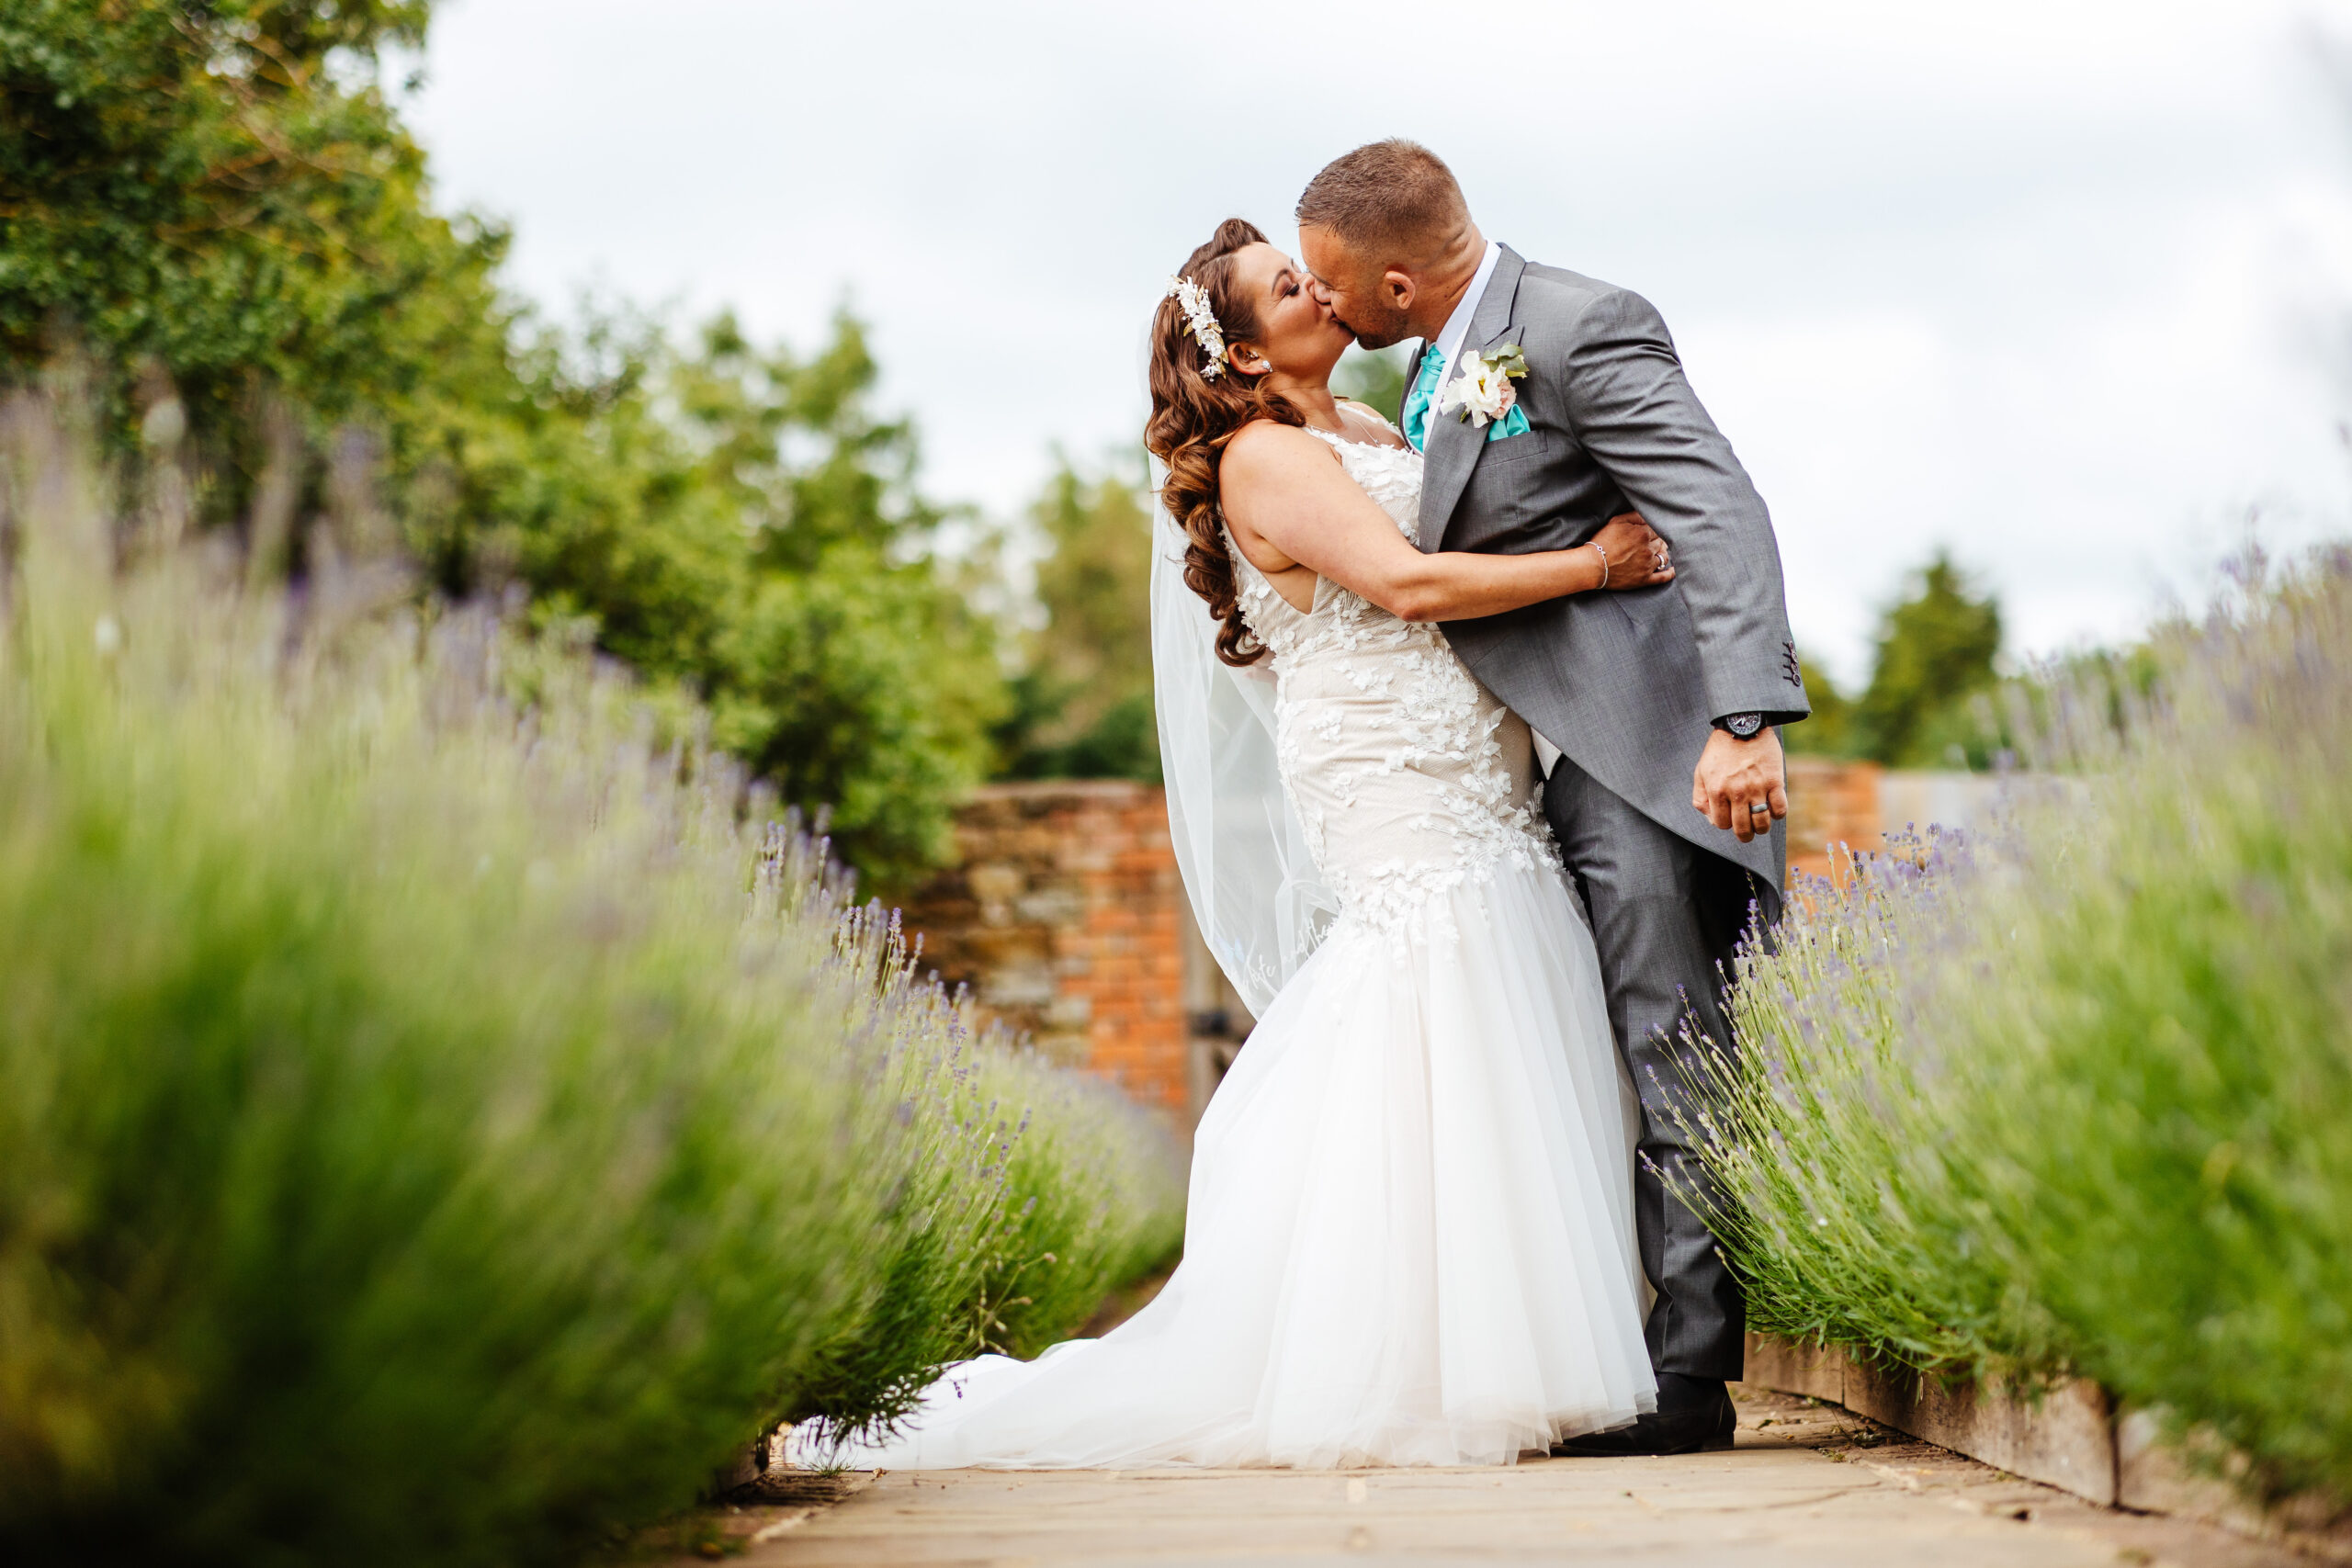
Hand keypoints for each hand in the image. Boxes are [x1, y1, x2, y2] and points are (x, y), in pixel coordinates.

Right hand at [1591, 513, 1674, 590]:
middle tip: (1650, 542)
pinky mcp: (1644, 579)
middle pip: (1661, 542)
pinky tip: (1672, 570)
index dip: (1651, 530)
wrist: (1592, 566)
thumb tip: (1647, 515)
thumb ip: (1634, 516)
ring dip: (1662, 553)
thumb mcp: (1616, 522)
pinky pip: (1662, 577)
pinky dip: (1669, 573)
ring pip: (1664, 557)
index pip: (1656, 529)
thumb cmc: (1602, 542)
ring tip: (1658, 553)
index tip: (1647, 532)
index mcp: (1643, 534)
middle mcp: (1648, 549)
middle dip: (1657, 541)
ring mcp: (1647, 565)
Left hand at [1692, 726, 1786, 843]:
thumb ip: (1701, 796)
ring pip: (1762, 823)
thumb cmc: (1720, 750)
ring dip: (1762, 828)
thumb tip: (1710, 818)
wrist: (1742, 725)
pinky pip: (1780, 809)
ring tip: (1761, 824)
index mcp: (1717, 790)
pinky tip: (1773, 809)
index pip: (1721, 824)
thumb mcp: (1701, 771)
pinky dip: (1778, 814)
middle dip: (1744, 835)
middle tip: (1747, 833)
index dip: (1726, 824)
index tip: (1730, 819)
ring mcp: (1757, 787)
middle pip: (1742, 828)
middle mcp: (1736, 792)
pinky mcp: (1775, 781)